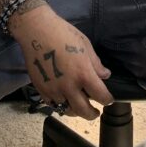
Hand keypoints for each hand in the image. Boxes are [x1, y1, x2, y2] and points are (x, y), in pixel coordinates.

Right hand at [9, 5, 112, 119]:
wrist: (37, 31)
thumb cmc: (64, 34)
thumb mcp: (85, 45)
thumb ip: (96, 63)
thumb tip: (105, 75)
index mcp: (83, 74)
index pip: (100, 96)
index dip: (107, 100)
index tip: (108, 100)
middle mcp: (69, 87)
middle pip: (84, 111)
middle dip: (92, 114)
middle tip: (95, 113)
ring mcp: (54, 90)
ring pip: (67, 110)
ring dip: (75, 111)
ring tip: (79, 107)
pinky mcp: (41, 90)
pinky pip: (52, 104)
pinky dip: (59, 105)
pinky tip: (63, 100)